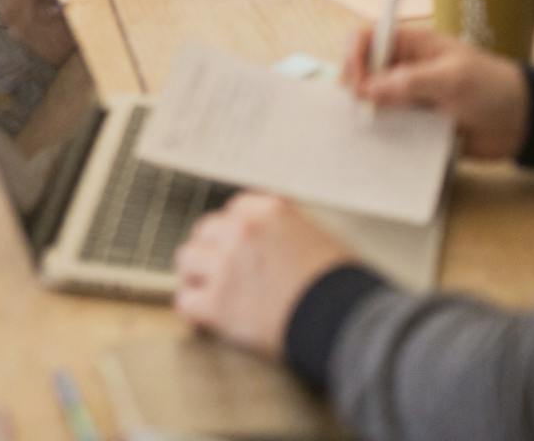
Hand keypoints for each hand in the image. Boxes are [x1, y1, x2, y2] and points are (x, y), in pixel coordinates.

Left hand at [175, 194, 355, 355]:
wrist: (346, 322)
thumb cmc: (341, 286)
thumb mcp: (317, 237)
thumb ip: (285, 231)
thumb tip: (273, 241)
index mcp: (268, 211)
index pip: (233, 211)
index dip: (233, 232)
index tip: (235, 247)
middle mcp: (242, 230)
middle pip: (205, 231)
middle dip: (211, 251)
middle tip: (218, 271)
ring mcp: (226, 265)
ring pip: (187, 260)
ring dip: (196, 276)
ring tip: (206, 292)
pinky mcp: (218, 303)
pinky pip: (186, 300)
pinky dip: (193, 311)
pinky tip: (202, 318)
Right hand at [341, 26, 528, 159]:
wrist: (523, 123)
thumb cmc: (492, 88)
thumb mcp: (452, 79)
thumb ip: (409, 82)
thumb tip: (367, 89)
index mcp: (413, 45)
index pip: (369, 38)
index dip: (355, 56)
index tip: (355, 84)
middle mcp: (406, 68)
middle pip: (365, 70)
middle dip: (356, 87)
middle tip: (360, 110)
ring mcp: (411, 97)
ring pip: (375, 101)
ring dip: (369, 114)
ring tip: (367, 130)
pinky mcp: (418, 124)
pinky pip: (392, 127)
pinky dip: (384, 136)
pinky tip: (382, 146)